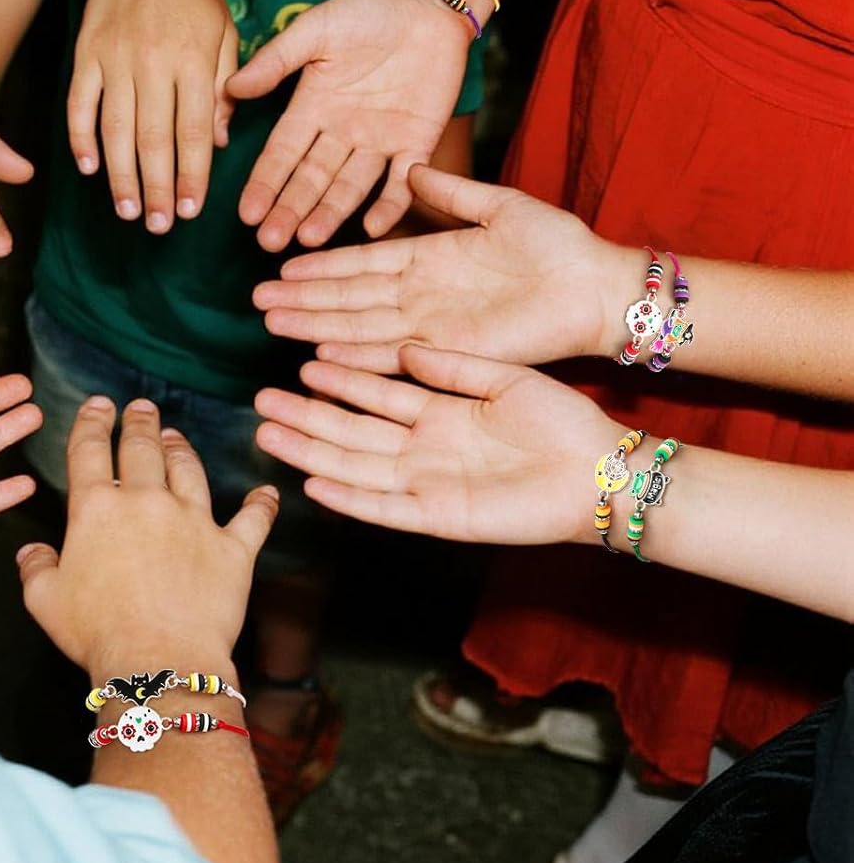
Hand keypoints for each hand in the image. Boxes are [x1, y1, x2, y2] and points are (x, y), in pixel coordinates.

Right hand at [17, 398, 277, 676]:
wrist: (158, 660)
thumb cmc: (96, 632)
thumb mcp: (45, 601)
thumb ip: (36, 568)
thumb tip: (30, 552)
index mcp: (96, 509)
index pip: (89, 450)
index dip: (92, 422)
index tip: (98, 405)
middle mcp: (146, 503)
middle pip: (142, 448)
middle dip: (140, 422)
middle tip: (141, 407)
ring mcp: (193, 521)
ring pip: (189, 470)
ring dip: (181, 449)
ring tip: (177, 436)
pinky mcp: (232, 548)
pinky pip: (253, 519)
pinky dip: (262, 504)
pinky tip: (266, 493)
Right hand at [68, 0, 237, 232]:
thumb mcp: (224, 29)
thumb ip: (224, 85)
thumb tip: (218, 141)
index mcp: (194, 60)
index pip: (194, 130)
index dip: (192, 175)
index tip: (191, 211)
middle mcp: (154, 63)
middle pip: (154, 138)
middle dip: (157, 188)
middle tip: (158, 226)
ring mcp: (114, 60)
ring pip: (115, 129)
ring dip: (120, 175)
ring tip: (128, 211)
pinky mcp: (85, 54)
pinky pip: (80, 104)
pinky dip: (81, 138)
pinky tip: (87, 168)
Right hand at [227, 0, 469, 249]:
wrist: (427, 3)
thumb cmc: (367, 11)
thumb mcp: (314, 30)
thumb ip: (276, 61)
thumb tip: (230, 88)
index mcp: (312, 108)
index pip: (282, 154)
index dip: (265, 184)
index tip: (246, 214)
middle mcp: (341, 133)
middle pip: (310, 180)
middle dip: (290, 210)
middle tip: (270, 242)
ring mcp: (379, 141)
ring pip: (349, 186)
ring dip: (329, 213)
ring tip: (309, 240)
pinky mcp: (417, 142)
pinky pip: (402, 180)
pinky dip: (390, 203)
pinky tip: (372, 226)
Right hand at [254, 345, 620, 546]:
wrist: (601, 472)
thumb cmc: (563, 423)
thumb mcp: (504, 378)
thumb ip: (451, 366)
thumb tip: (404, 345)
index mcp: (439, 412)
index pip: (374, 393)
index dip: (337, 379)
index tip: (300, 361)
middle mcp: (424, 449)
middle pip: (350, 431)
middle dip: (305, 416)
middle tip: (261, 400)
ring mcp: (428, 484)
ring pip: (355, 466)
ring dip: (311, 451)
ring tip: (269, 434)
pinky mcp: (441, 517)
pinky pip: (385, 509)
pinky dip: (350, 498)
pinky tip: (314, 483)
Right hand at [255, 168, 634, 371]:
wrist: (597, 287)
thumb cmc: (558, 244)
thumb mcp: (499, 204)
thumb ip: (451, 191)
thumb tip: (408, 167)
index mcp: (428, 257)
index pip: (361, 261)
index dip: (321, 264)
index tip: (281, 263)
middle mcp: (421, 294)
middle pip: (348, 297)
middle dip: (302, 299)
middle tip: (256, 301)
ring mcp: (432, 324)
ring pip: (360, 325)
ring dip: (315, 324)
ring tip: (272, 323)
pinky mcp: (450, 350)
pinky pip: (394, 352)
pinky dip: (356, 353)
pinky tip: (321, 351)